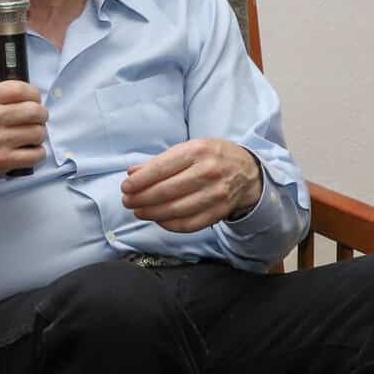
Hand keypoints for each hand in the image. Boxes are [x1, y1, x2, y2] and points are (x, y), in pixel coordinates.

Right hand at [0, 81, 46, 191]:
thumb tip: (26, 97)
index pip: (20, 89)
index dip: (34, 95)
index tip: (34, 100)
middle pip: (34, 111)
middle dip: (40, 115)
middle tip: (37, 119)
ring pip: (38, 133)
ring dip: (38, 134)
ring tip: (31, 136)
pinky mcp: (2, 161)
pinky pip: (35, 154)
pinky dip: (37, 153)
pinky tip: (29, 151)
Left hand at [122, 138, 262, 232]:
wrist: (248, 171)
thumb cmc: (212, 157)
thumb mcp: (189, 149)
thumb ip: (159, 161)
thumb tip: (132, 173)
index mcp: (197, 151)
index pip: (161, 169)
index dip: (139, 181)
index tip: (126, 187)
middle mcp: (208, 172)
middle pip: (166, 191)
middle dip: (141, 199)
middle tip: (128, 202)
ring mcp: (216, 194)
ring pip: (176, 210)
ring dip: (152, 213)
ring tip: (139, 211)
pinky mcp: (220, 211)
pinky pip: (190, 223)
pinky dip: (170, 224)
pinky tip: (158, 220)